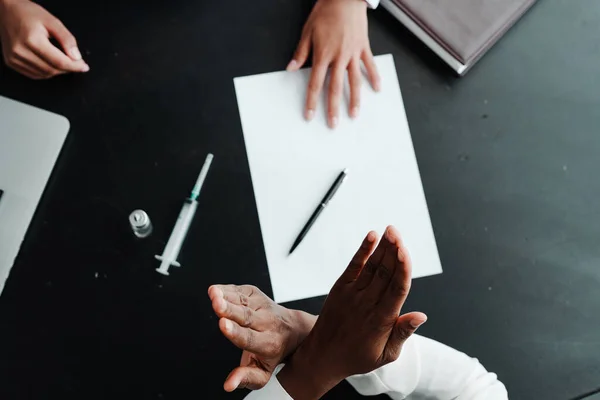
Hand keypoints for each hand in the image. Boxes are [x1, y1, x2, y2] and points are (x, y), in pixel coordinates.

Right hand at [0, 0, 88, 78]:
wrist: (7, 11)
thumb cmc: (28, 13)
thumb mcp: (52, 21)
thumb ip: (67, 39)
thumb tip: (76, 57)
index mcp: (31, 40)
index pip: (59, 62)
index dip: (75, 66)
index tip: (84, 66)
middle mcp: (20, 51)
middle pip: (52, 70)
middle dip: (68, 68)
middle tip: (76, 63)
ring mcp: (14, 58)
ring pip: (44, 74)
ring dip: (57, 71)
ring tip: (62, 60)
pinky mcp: (11, 62)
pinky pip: (35, 74)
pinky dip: (46, 72)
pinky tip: (50, 63)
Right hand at [208, 284, 316, 391]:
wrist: (291, 330)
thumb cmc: (272, 352)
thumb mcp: (263, 372)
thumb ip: (246, 378)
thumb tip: (228, 385)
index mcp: (267, 344)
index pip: (250, 338)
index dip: (235, 332)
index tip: (223, 325)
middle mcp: (266, 323)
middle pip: (246, 316)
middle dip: (230, 310)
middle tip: (217, 304)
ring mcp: (262, 306)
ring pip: (243, 301)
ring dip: (227, 296)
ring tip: (214, 293)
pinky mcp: (256, 294)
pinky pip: (241, 291)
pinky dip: (228, 289)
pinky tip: (216, 290)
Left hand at [277, 226, 426, 399]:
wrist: (323, 357)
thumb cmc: (358, 356)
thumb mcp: (386, 354)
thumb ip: (403, 333)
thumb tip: (421, 316)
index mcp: (382, 320)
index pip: (396, 289)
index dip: (402, 268)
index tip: (405, 251)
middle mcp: (367, 304)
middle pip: (384, 273)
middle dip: (392, 251)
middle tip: (397, 232)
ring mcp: (352, 295)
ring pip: (371, 267)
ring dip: (381, 247)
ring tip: (391, 230)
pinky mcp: (340, 289)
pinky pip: (353, 267)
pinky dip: (362, 251)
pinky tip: (371, 237)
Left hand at [288, 0, 379, 128]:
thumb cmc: (325, 12)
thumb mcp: (308, 31)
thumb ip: (301, 52)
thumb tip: (291, 68)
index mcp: (323, 54)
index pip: (316, 83)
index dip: (312, 101)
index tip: (310, 116)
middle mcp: (339, 57)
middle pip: (335, 88)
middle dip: (333, 108)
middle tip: (334, 124)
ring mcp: (353, 53)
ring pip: (354, 81)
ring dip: (355, 99)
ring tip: (354, 114)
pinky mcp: (363, 47)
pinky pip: (369, 65)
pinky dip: (374, 77)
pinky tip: (377, 89)